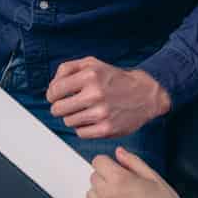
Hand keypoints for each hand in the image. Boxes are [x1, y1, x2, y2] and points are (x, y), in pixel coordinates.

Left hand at [46, 58, 171, 139]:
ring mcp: (101, 113)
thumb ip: (67, 69)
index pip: (54, 90)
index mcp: (90, 75)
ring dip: (73, 117)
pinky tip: (93, 119)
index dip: (52, 95)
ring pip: (68, 122)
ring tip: (85, 110)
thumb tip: (51, 87)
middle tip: (69, 105)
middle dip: (60, 108)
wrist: (146, 94)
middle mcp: (95, 94)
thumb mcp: (92, 63)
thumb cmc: (115, 79)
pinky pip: (80, 133)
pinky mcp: (106, 129)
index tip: (56, 97)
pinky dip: (83, 128)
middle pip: (58, 109)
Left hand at [85, 147, 197, 197]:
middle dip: (105, 178)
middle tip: (123, 185)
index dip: (108, 163)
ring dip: (101, 195)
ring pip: (90, 196)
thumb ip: (133, 162)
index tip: (115, 168)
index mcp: (120, 182)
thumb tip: (120, 153)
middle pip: (93, 178)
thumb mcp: (154, 178)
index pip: (98, 162)